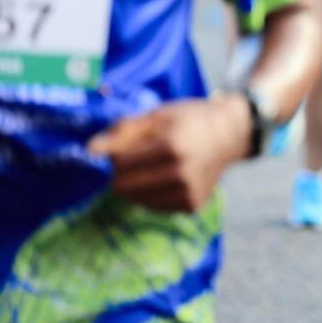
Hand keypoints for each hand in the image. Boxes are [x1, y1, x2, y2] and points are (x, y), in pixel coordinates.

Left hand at [88, 95, 250, 212]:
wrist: (231, 135)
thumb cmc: (192, 119)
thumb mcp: (158, 115)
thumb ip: (124, 131)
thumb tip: (90, 149)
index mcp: (173, 146)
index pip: (120, 163)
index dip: (116, 155)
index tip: (127, 147)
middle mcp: (182, 173)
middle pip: (124, 186)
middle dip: (121, 173)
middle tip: (137, 159)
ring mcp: (188, 192)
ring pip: (136, 200)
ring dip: (135, 186)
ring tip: (151, 168)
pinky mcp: (192, 205)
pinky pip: (154, 207)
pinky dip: (151, 195)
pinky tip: (164, 179)